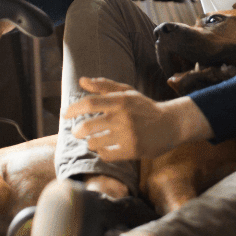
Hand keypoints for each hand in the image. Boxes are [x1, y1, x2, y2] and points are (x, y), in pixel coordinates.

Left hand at [63, 77, 213, 161]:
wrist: (171, 124)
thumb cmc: (145, 107)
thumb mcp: (127, 92)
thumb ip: (104, 86)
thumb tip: (82, 80)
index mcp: (120, 100)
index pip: (89, 103)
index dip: (73, 109)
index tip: (65, 115)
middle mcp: (123, 117)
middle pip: (87, 126)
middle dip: (77, 131)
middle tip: (77, 132)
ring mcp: (128, 135)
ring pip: (94, 143)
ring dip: (90, 142)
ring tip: (93, 140)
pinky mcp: (132, 150)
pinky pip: (106, 155)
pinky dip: (102, 152)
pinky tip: (105, 148)